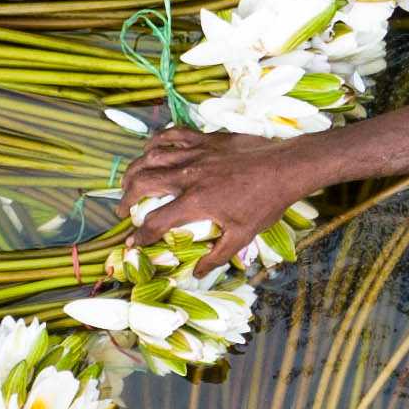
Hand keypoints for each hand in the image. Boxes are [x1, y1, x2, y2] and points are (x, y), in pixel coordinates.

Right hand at [120, 124, 308, 255]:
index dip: (140, 236)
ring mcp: (195, 153)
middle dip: (126, 198)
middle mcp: (188, 176)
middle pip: (142, 183)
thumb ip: (216, 255)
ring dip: (134, 170)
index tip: (131, 243)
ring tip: (128, 182)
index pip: (156, 221)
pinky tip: (150, 150)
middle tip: (123, 210)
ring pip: (151, 157)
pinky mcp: (204, 139)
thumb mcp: (242, 236)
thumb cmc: (265, 203)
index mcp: (195, 203)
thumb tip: (195, 273)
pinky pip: (171, 135)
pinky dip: (156, 142)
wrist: (285, 167)